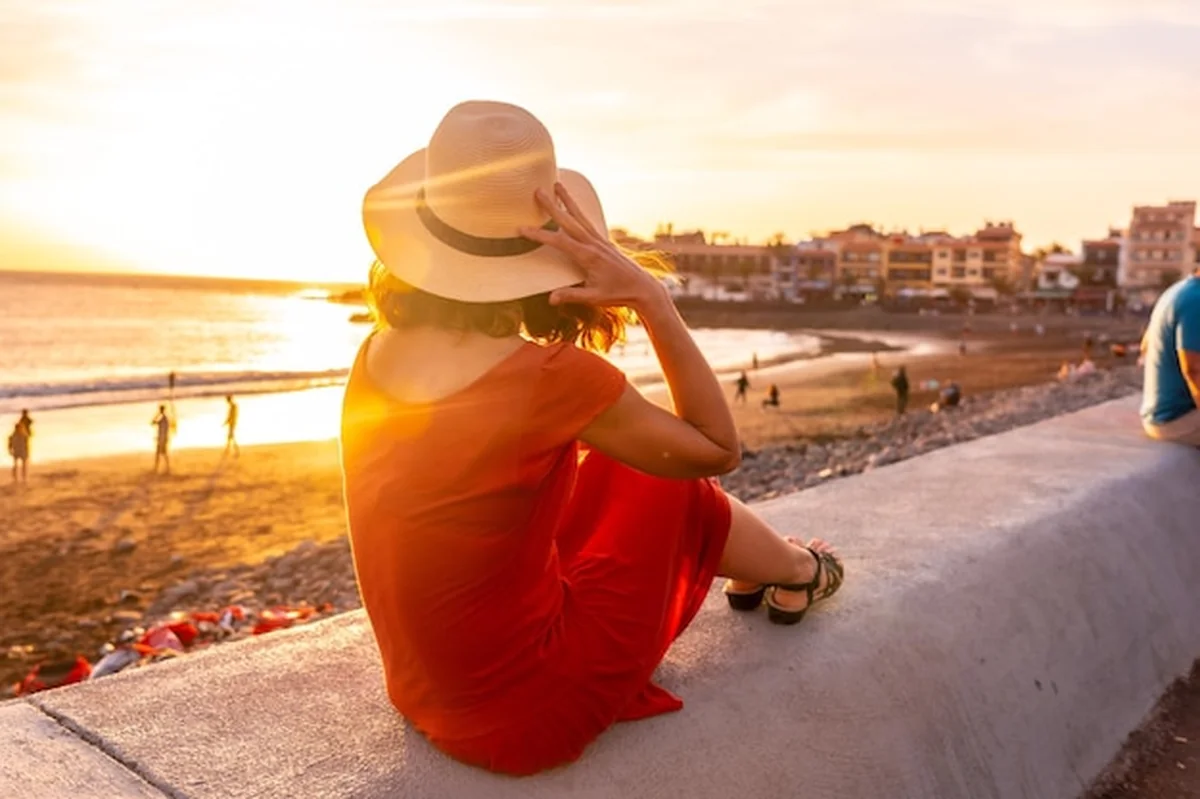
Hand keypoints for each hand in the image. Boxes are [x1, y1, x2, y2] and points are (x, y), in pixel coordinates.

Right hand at [519, 183, 665, 311]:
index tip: (522, 229)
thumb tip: (550, 299)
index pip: (559, 241)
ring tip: (557, 185)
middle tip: (538, 191)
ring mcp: (601, 241)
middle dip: (552, 206)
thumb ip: (572, 295)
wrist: (643, 288)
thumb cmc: (619, 294)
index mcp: (589, 256)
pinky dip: (578, 212)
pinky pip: (588, 223)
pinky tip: (573, 207)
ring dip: (567, 201)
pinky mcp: (605, 242)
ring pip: (580, 217)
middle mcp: (594, 244)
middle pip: (569, 221)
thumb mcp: (594, 298)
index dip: (539, 235)